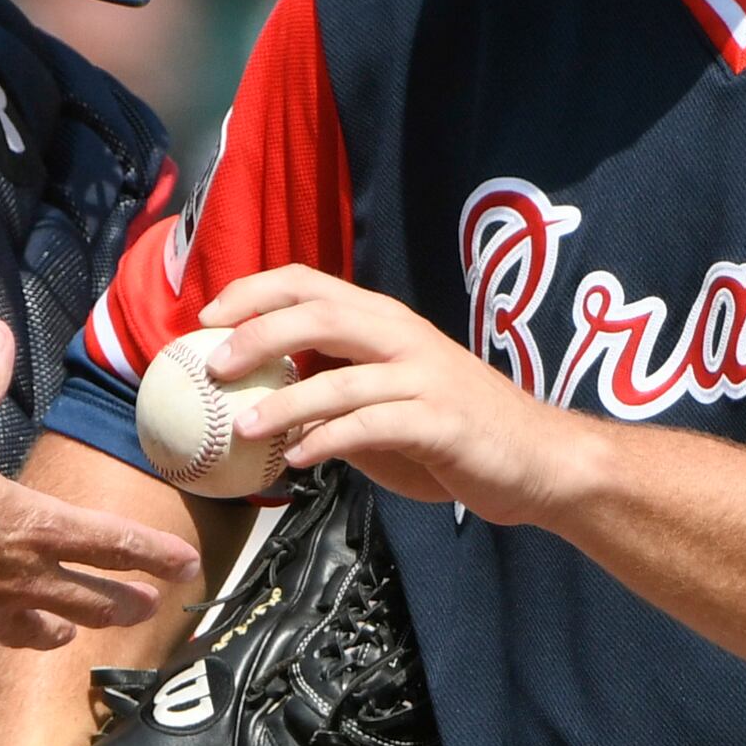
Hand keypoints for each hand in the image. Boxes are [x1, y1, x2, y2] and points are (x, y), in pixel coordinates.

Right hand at [0, 321, 203, 650]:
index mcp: (28, 525)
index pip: (109, 541)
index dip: (153, 552)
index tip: (187, 566)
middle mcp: (17, 577)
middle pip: (89, 596)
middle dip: (125, 599)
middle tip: (153, 606)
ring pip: (40, 627)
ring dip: (66, 627)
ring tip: (76, 632)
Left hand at [202, 270, 606, 526]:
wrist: (539, 461)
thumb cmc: (454, 431)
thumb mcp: (387, 399)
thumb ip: (334, 391)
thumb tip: (259, 399)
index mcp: (385, 322)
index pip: (309, 283)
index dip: (252, 292)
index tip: (205, 317)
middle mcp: (403, 338)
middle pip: (318, 315)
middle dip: (257, 335)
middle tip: (214, 367)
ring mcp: (424, 378)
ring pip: (340, 378)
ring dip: (283, 403)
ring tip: (242, 427)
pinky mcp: (439, 424)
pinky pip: (370, 427)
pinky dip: (327, 441)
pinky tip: (298, 459)